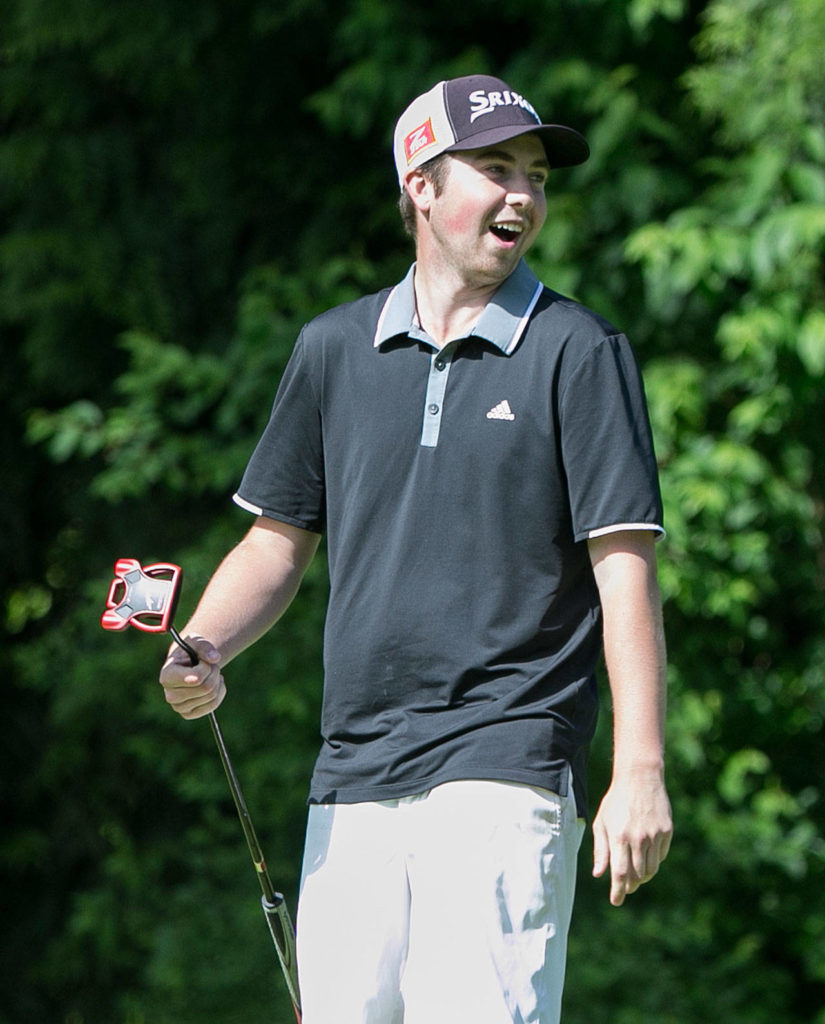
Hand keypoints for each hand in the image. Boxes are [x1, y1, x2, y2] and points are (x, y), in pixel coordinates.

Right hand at [159, 637, 225, 719]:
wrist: (189, 662)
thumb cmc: (191, 650)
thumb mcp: (196, 641)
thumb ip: (205, 646)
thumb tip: (215, 658)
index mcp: (166, 676)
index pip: (197, 678)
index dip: (206, 667)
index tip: (202, 660)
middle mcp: (169, 695)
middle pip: (206, 688)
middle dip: (214, 673)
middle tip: (209, 666)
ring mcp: (178, 707)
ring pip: (211, 695)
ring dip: (217, 680)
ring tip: (210, 673)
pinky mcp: (188, 714)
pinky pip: (213, 705)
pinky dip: (219, 692)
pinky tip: (214, 683)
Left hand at [592, 768, 672, 905]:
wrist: (640, 778)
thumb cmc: (616, 801)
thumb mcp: (602, 822)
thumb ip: (601, 850)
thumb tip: (598, 874)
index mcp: (619, 836)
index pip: (620, 873)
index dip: (618, 891)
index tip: (616, 901)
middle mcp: (638, 838)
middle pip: (638, 875)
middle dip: (631, 886)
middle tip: (626, 888)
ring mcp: (655, 835)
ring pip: (651, 869)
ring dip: (643, 877)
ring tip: (635, 876)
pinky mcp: (667, 831)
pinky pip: (661, 856)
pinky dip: (653, 861)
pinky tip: (646, 857)